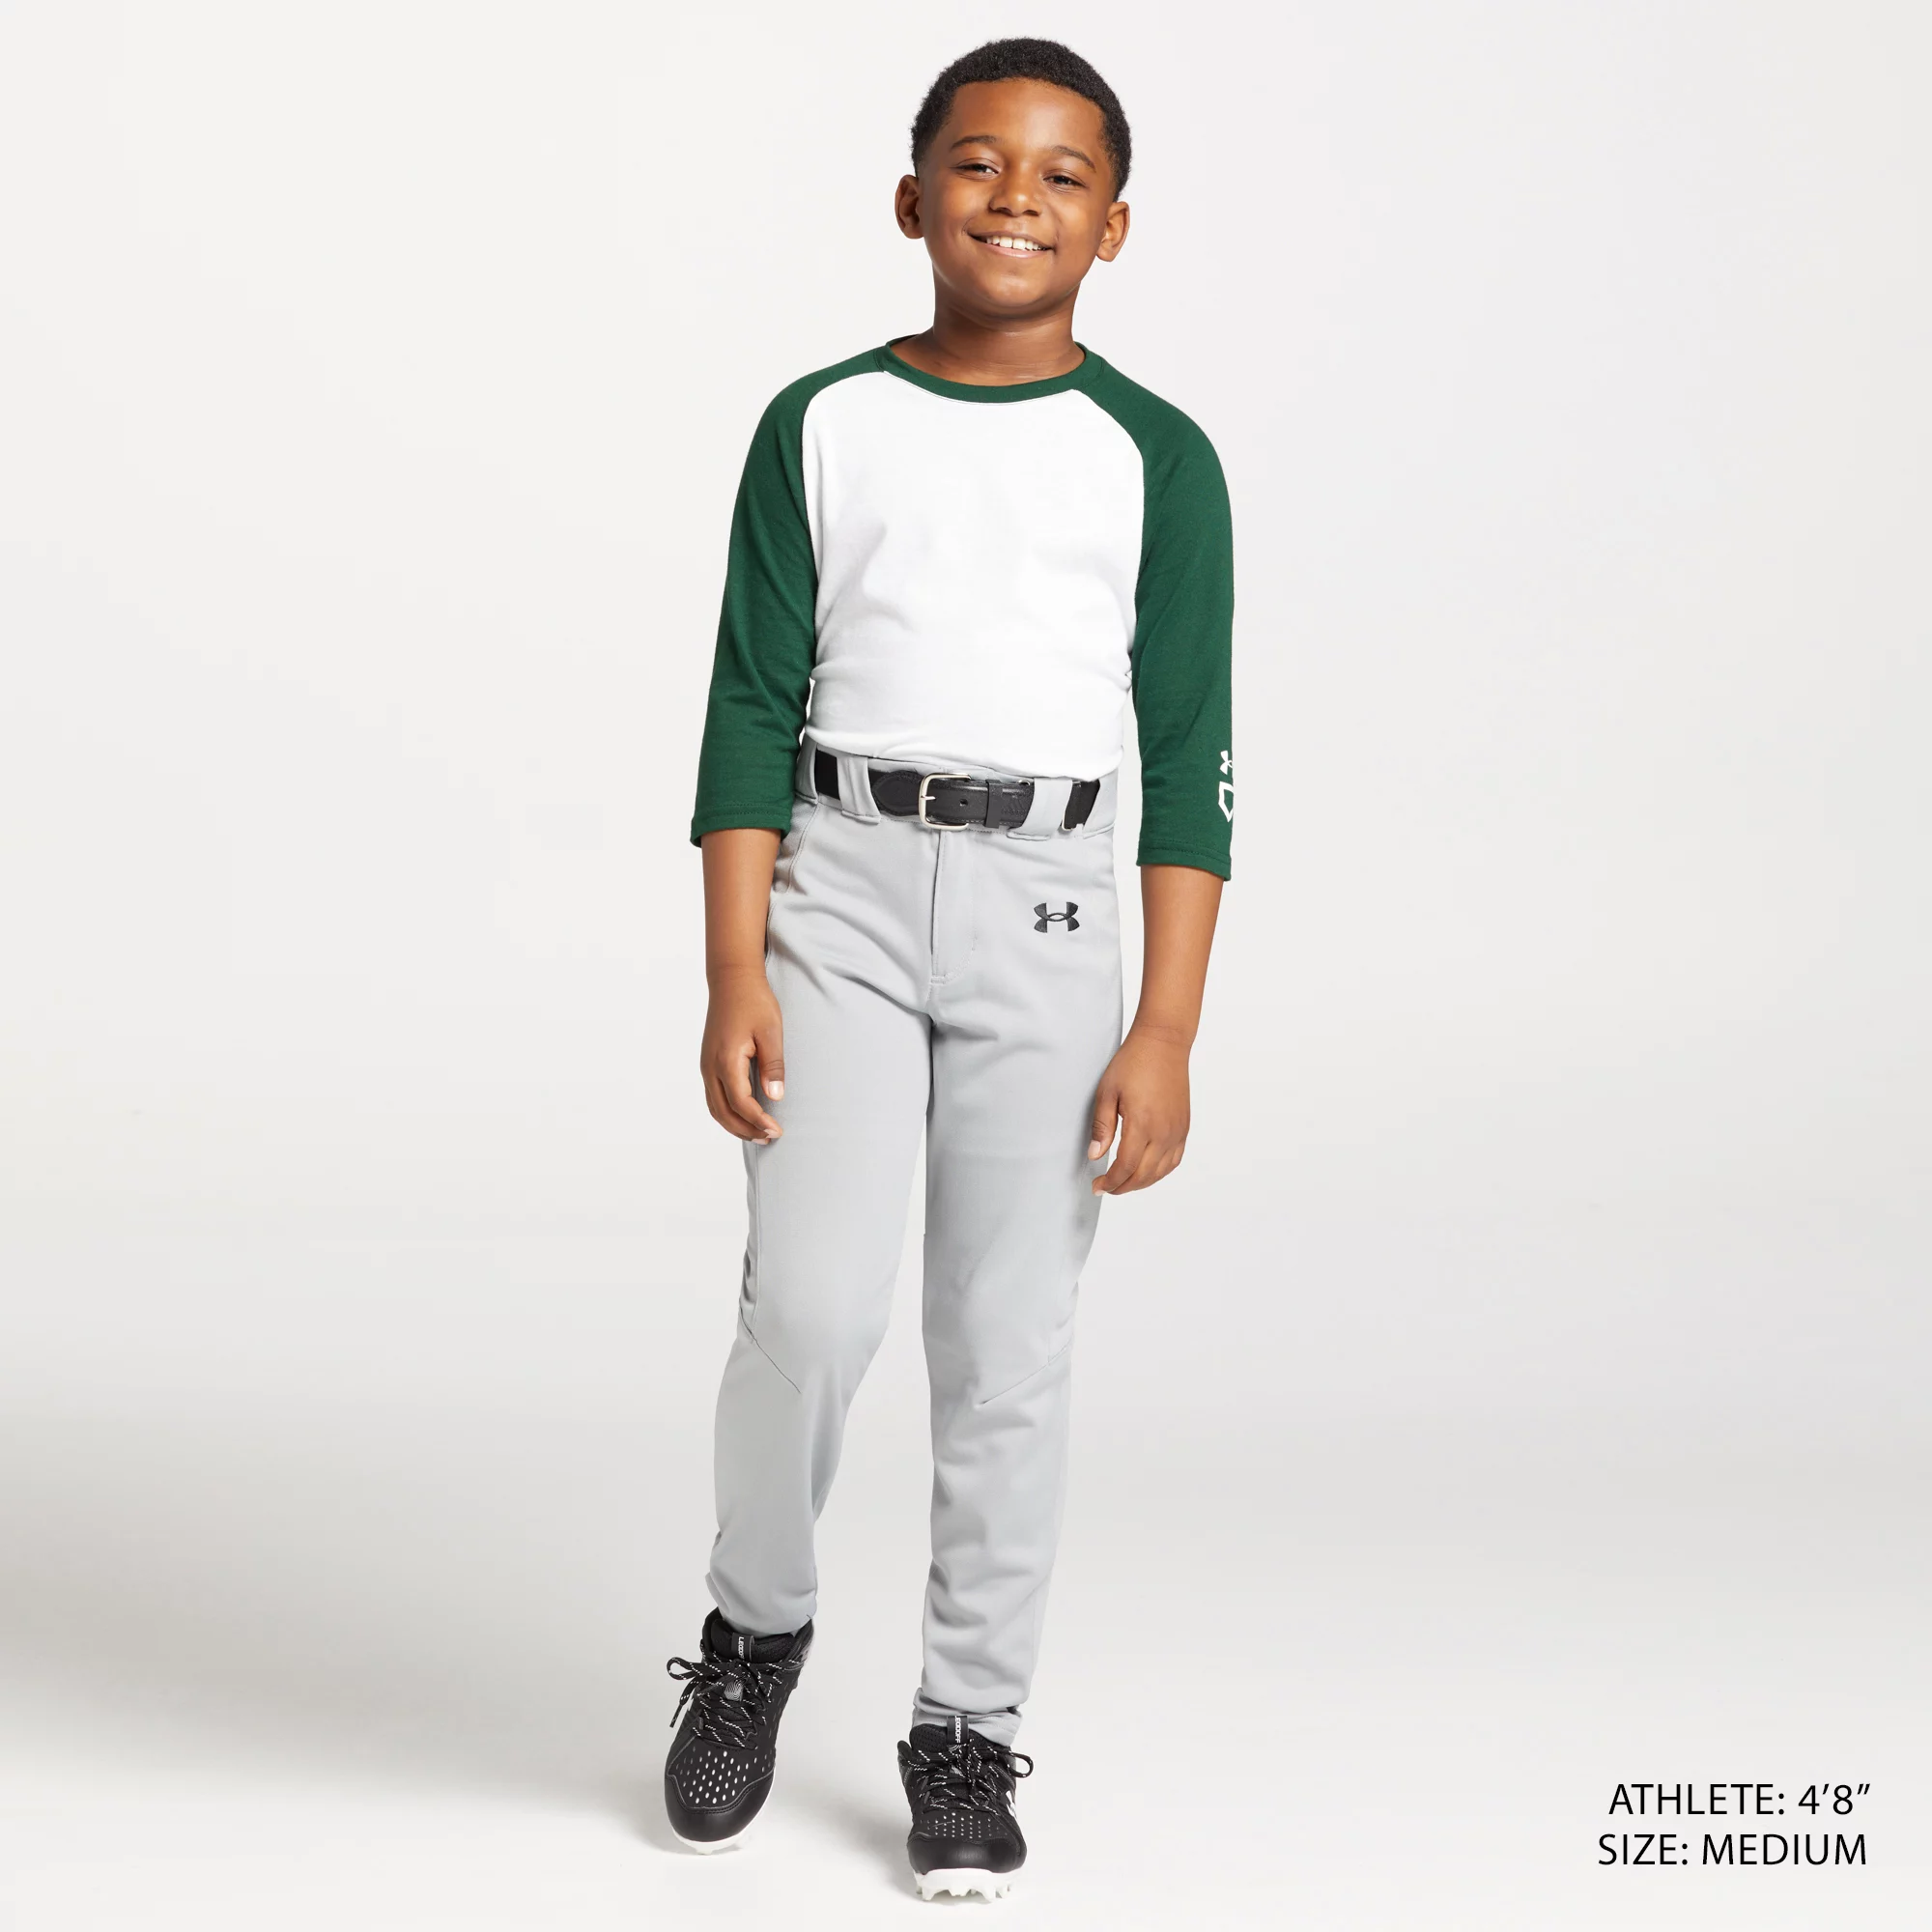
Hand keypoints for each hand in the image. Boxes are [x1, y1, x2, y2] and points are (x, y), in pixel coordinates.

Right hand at [701, 967, 785, 1142]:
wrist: (731, 980)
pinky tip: (743, 1116)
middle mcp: (710, 1067)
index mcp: (726, 1060)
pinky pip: (713, 1097)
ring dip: (734, 1125)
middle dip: (746, 1130)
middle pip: (724, 1112)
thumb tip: (775, 1096)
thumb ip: (773, 1066)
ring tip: (758, 1133)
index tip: (777, 1130)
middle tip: (770, 1137)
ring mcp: (706, 1066)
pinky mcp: (708, 1062)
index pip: (741, 1103)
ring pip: (715, 1108)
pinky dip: (726, 1113)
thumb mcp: (771, 1032)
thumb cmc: (754, 1002)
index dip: (759, 1120)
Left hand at [1086, 1024, 1190, 1195]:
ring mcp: (1177, 1130)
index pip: (1126, 1167)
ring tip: (1123, 1183)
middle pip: (1144, 1175)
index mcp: (1142, 1124)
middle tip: (1106, 1188)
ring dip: (1141, 1183)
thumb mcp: (1107, 1092)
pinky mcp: (1184, 1126)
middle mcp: (1164, 1132)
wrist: (1163, 1043)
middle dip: (1123, 1186)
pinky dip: (1160, 1172)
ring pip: (1161, 1171)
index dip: (1111, 1182)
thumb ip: (1102, 1126)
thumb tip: (1095, 1156)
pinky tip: (1147, 1171)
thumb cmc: (1133, 1062)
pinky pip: (1174, 1159)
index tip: (1098, 1186)